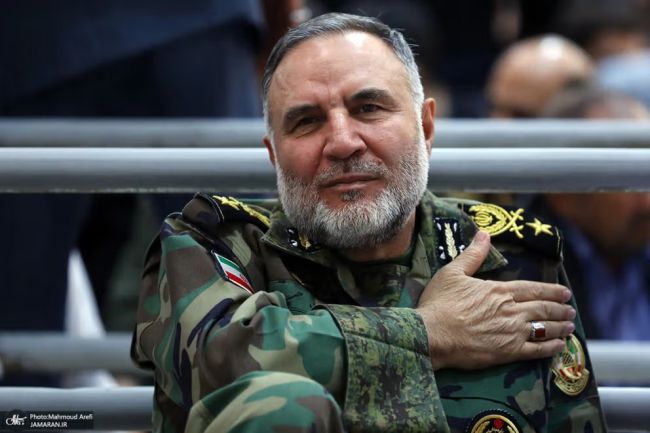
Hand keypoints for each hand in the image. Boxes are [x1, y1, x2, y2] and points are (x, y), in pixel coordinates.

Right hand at [416, 231, 574, 369]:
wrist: (433, 334)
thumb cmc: (440, 303)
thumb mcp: (452, 273)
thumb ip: (473, 255)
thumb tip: (484, 233)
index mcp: (499, 290)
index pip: (533, 288)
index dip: (551, 290)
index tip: (565, 292)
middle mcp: (511, 311)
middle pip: (543, 308)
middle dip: (560, 308)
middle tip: (571, 309)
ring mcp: (512, 333)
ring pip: (545, 328)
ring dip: (560, 326)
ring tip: (570, 326)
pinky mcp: (508, 352)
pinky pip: (537, 350)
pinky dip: (551, 347)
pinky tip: (560, 345)